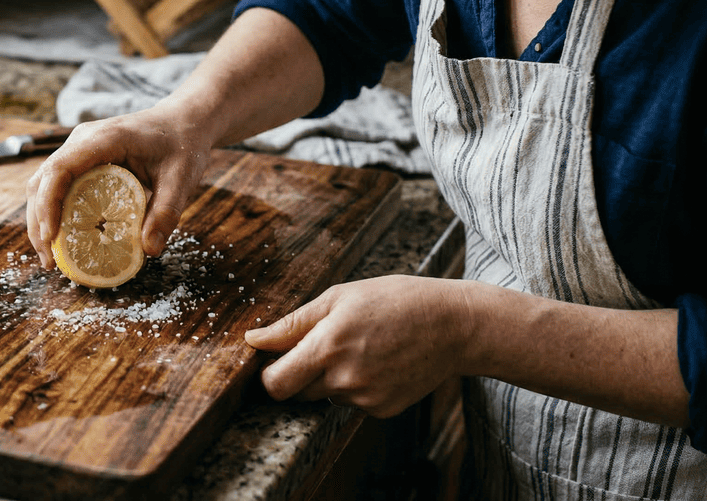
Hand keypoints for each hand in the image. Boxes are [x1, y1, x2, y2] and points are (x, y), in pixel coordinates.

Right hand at [25, 103, 213, 268]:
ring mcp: (79, 148)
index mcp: (104, 139)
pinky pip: (57, 185)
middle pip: (43, 180)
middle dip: (38, 222)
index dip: (48, 204)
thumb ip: (166, 213)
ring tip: (50, 257)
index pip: (60, 169)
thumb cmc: (183, 144)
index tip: (51, 237)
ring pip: (43, 183)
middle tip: (48, 261)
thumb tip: (149, 250)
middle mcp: (83, 140)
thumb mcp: (181, 179)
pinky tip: (62, 238)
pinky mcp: (82, 159)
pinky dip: (53, 212)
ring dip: (40, 219)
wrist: (183, 122)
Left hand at [244, 275, 475, 416]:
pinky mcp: (382, 410)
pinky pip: (351, 402)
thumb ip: (292, 323)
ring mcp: (365, 399)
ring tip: (357, 347)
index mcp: (328, 346)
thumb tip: (253, 339)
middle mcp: (344, 379)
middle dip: (296, 374)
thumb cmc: (394, 301)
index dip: (266, 375)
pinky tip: (376, 361)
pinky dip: (354, 386)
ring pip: (324, 395)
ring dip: (327, 378)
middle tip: (317, 347)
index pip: (275, 383)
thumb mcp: (339, 297)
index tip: (271, 361)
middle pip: (295, 393)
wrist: (453, 325)